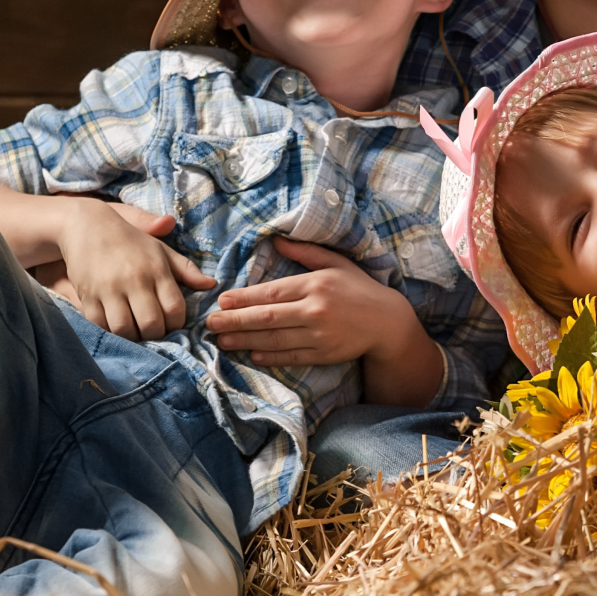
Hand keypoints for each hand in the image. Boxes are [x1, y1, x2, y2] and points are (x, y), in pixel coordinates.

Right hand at [54, 198, 214, 340]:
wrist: (87, 226)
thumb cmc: (131, 240)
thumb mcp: (161, 250)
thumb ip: (186, 269)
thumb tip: (211, 285)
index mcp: (157, 270)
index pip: (175, 309)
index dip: (177, 324)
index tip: (172, 325)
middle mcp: (135, 281)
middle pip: (151, 325)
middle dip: (155, 335)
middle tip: (153, 332)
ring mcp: (109, 289)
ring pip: (125, 330)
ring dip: (132, 337)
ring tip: (135, 332)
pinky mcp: (88, 296)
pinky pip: (100, 325)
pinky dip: (109, 331)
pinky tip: (115, 326)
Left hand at [205, 239, 423, 367]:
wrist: (386, 322)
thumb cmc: (358, 288)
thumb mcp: (336, 263)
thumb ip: (305, 252)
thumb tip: (275, 238)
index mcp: (316, 284)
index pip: (272, 292)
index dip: (244, 298)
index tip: (222, 301)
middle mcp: (316, 310)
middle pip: (268, 317)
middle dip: (235, 321)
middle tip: (210, 324)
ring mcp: (319, 335)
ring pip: (275, 339)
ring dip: (245, 340)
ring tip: (222, 340)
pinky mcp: (324, 354)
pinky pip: (290, 356)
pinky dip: (269, 356)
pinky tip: (251, 353)